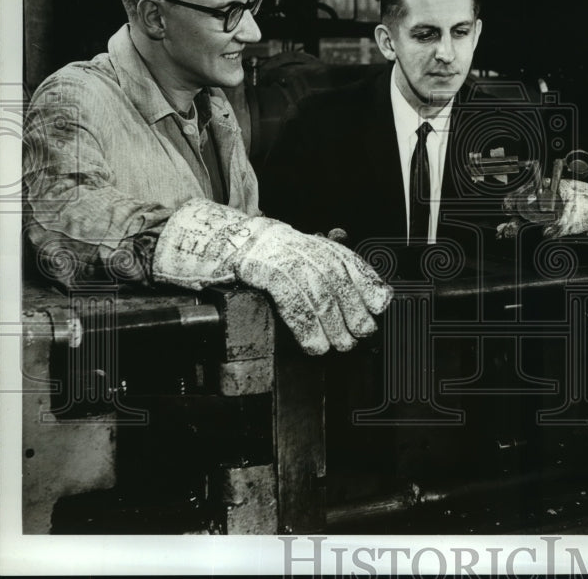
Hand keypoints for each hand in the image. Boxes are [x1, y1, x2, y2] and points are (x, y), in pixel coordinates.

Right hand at [152, 199, 391, 354]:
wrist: (207, 241)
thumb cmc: (253, 260)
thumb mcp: (290, 262)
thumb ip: (319, 275)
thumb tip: (353, 302)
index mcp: (310, 243)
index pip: (349, 261)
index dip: (368, 282)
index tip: (381, 305)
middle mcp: (299, 244)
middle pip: (337, 275)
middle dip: (354, 307)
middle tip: (361, 334)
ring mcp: (278, 253)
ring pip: (317, 287)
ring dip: (332, 321)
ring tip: (340, 345)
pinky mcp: (258, 266)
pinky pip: (289, 296)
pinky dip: (305, 323)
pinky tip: (313, 344)